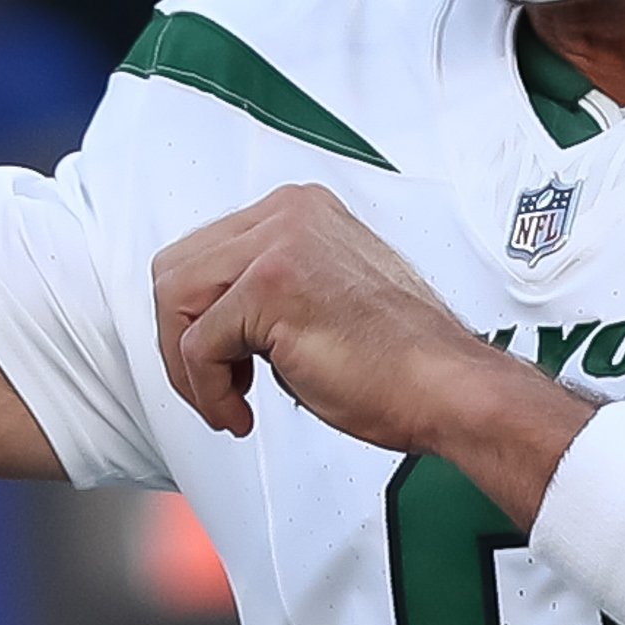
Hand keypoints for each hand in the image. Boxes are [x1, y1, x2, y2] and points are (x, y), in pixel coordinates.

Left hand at [153, 183, 531, 453]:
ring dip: (188, 367)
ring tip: (226, 401)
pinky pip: (198, 346)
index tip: (220, 360)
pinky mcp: (270, 289)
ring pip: (174, 301)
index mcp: (302, 212)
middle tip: (213, 385)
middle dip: (179, 339)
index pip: (206, 252)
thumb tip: (219, 318)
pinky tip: (240, 412)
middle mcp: (288, 215)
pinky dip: (208, 392)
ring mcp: (279, 245)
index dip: (198, 317)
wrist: (450, 389)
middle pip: (176, 269)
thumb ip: (272, 289)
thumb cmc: (403, 362)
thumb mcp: (325, 298)